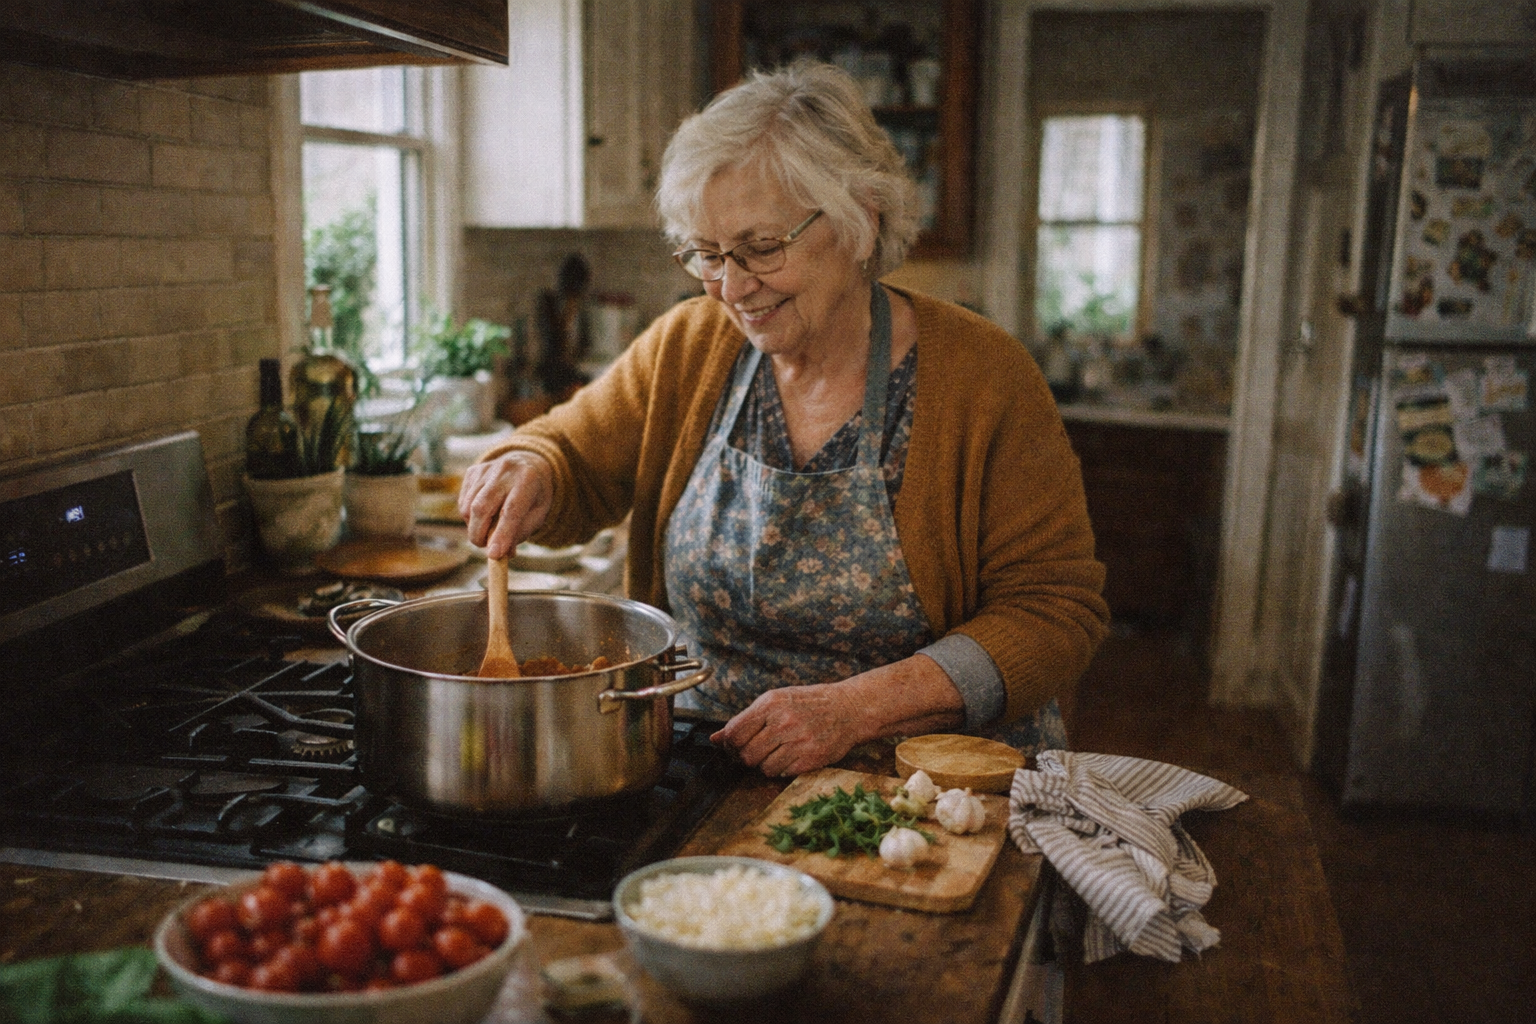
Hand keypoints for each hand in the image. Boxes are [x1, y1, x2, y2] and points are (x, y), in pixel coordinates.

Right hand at [458, 452, 553, 558]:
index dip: (501, 534)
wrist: (528, 465)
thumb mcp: (537, 515)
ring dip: (474, 526)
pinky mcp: (473, 471)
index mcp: (528, 479)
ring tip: (489, 529)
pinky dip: (469, 516)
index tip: (494, 555)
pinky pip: (463, 501)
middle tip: (485, 546)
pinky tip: (484, 515)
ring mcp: (486, 469)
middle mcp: (505, 470)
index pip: (511, 511)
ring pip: (468, 506)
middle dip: (479, 534)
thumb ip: (520, 533)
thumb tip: (500, 553)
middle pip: (481, 507)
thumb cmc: (534, 496)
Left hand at [709, 656, 966, 776]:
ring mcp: (796, 741)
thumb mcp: (776, 701)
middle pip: (745, 754)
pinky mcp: (809, 758)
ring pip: (762, 767)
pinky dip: (781, 769)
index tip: (733, 746)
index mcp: (770, 704)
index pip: (733, 733)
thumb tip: (715, 738)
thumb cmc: (810, 703)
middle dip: (746, 756)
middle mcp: (781, 722)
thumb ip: (745, 720)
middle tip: (756, 750)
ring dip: (764, 764)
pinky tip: (791, 756)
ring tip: (777, 751)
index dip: (729, 745)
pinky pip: (780, 773)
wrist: (850, 709)